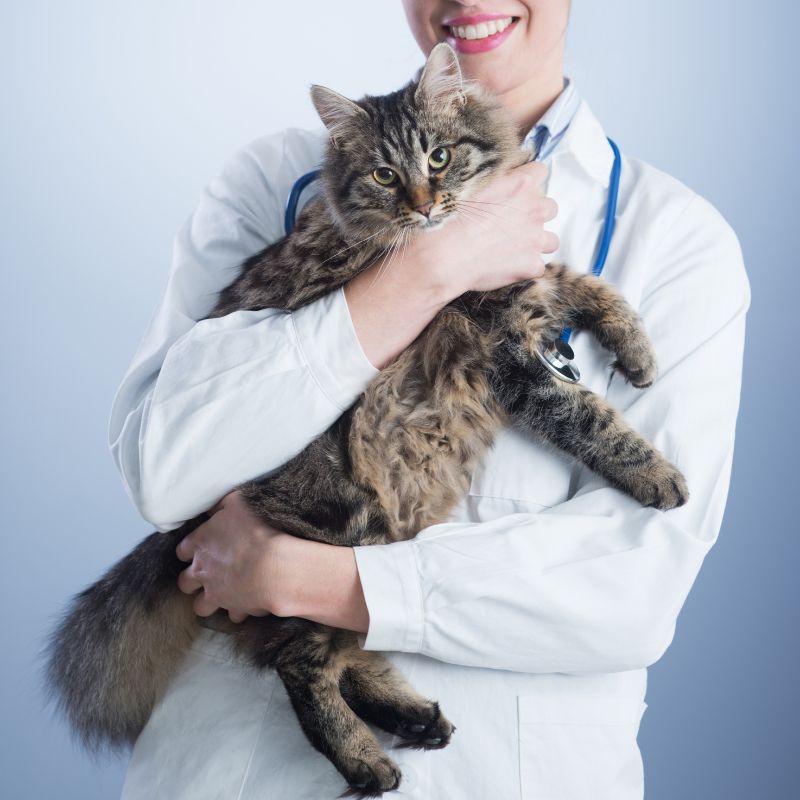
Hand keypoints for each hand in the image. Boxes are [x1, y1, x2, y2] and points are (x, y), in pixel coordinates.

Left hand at [176, 490, 369, 631]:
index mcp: (200, 544)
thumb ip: (222, 505)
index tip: (199, 549)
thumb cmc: (257, 531)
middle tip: (207, 574)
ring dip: (209, 601)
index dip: (189, 550)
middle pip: (185, 582)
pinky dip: (239, 610)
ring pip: (200, 606)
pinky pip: (232, 615)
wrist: (275, 567)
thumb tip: (215, 507)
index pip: (182, 550)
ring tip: (221, 595)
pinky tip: (248, 603)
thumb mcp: (239, 503)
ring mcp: (216, 593)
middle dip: (192, 580)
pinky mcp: (235, 609)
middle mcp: (203, 571)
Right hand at [412, 159, 558, 298]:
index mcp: (521, 185)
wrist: (443, 257)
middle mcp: (535, 209)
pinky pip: (537, 267)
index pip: (540, 172)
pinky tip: (507, 267)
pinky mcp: (531, 265)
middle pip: (550, 208)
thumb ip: (494, 181)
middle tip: (512, 224)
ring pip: (550, 240)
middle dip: (535, 215)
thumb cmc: (449, 221)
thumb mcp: (469, 186)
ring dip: (536, 243)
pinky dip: (525, 268)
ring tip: (513, 249)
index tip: (517, 191)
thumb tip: (498, 179)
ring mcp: (536, 239)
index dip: (527, 182)